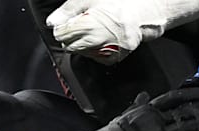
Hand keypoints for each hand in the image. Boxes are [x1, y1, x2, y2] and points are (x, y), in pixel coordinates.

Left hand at [46, 0, 198, 64]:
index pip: (63, 34)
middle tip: (81, 25)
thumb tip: (53, 22)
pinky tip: (102, 38)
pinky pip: (97, 58)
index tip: (67, 24)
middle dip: (71, 36)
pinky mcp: (116, 57)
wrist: (146, 12)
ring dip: (83, 44)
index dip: (63, 28)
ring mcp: (108, 50)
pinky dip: (95, 50)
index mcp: (90, 24)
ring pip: (83, 54)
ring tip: (94, 30)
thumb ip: (69, 10)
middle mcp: (99, 40)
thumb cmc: (121, 2)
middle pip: (71, 46)